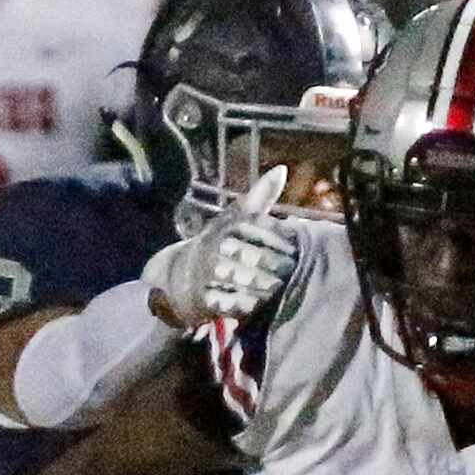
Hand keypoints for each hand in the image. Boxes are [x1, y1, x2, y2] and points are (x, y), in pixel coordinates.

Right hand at [141, 166, 297, 326]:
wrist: (180, 276)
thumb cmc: (218, 245)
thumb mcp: (234, 219)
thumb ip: (259, 198)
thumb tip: (282, 169)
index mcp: (225, 228)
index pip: (256, 231)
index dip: (278, 242)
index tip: (294, 249)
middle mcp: (215, 250)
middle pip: (253, 258)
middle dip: (275, 266)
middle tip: (290, 272)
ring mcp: (209, 276)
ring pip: (245, 282)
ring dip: (265, 287)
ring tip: (279, 288)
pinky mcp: (206, 300)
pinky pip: (233, 304)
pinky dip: (249, 305)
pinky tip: (262, 303)